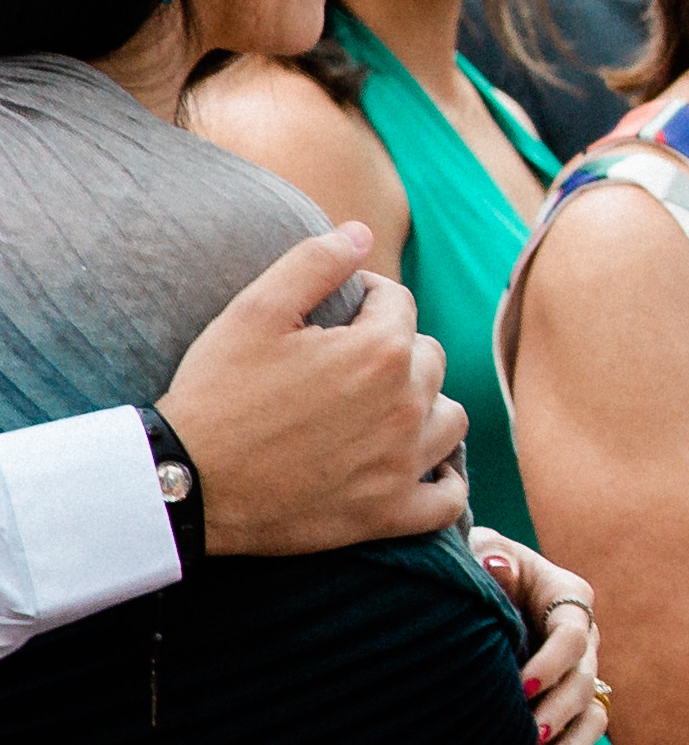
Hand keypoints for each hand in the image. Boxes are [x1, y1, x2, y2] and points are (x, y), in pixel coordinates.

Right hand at [160, 226, 464, 554]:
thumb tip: (360, 230)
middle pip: (429, 358)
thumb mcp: (254, 312)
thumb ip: (314, 262)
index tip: (339, 310)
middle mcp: (407, 406)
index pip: (398, 304)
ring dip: (426, 407)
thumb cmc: (216, 393)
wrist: (183, 482)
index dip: (367, 298)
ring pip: (450, 419)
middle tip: (348, 361)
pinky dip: (442, 483)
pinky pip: (448, 499)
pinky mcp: (390, 514)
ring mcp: (403, 464)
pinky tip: (422, 468)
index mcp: (381, 351)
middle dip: (395, 349)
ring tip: (385, 407)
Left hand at [473, 531, 607, 744]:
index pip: (572, 632)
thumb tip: (497, 566)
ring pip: (591, 712)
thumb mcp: (477, 548)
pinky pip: (584, 736)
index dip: (553, 662)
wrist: (473, 592)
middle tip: (530, 735)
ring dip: (571, 741)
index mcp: (568, 596)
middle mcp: (582, 636)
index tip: (523, 687)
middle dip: (560, 709)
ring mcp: (580, 671)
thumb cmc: (473, 564)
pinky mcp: (570, 701)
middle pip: (585, 678)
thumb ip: (490, 555)